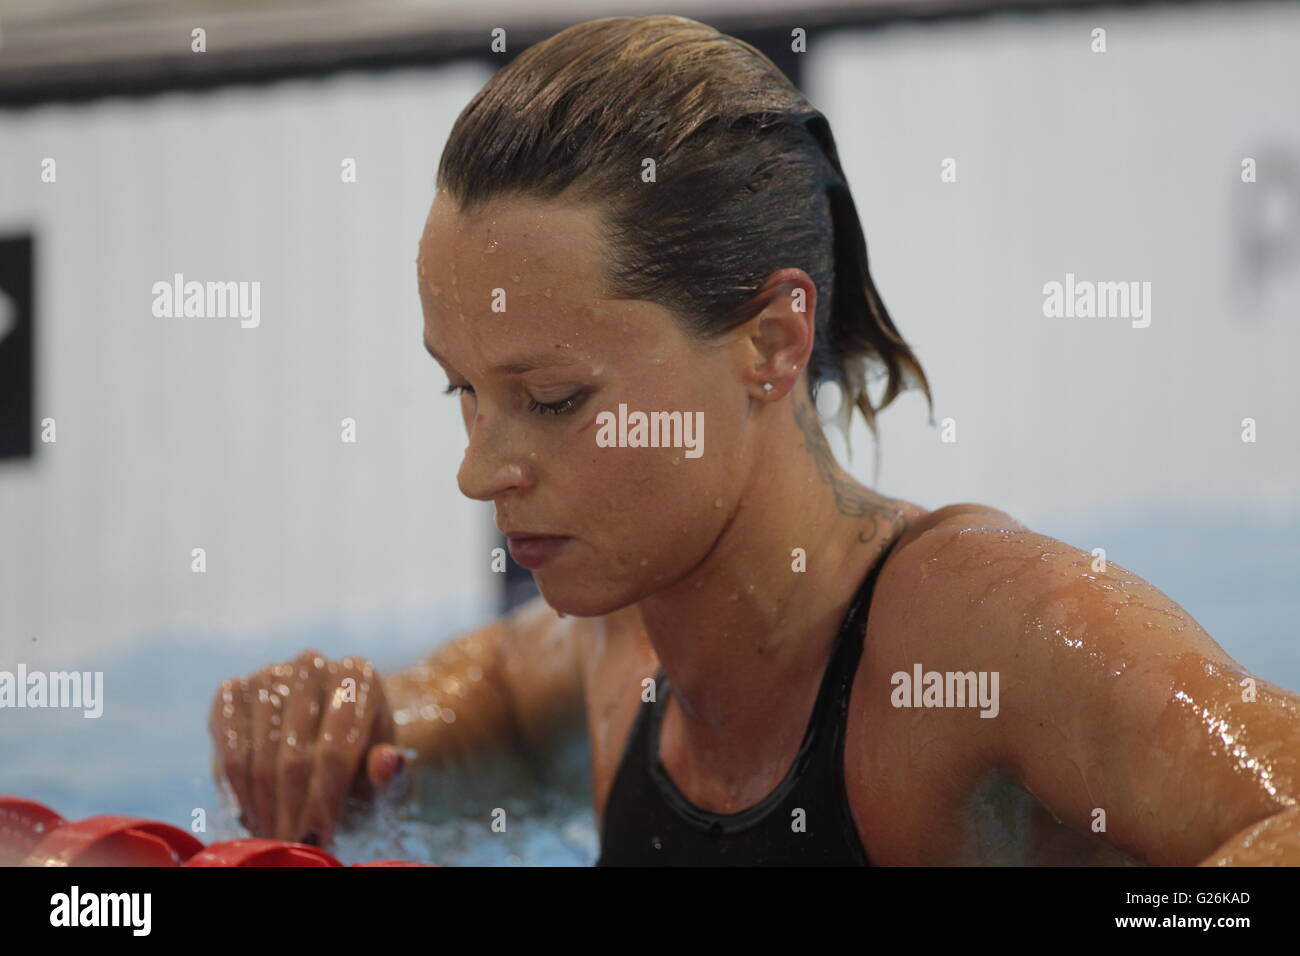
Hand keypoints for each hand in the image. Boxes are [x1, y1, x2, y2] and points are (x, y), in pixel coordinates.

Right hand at [208, 650, 404, 846]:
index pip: (337, 749)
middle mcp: (312, 665)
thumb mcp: (384, 778)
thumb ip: (391, 777)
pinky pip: (225, 744)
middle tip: (289, 846)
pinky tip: (250, 811)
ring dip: (261, 806)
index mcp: (359, 676)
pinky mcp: (234, 691)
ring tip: (272, 836)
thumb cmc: (362, 764)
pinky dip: (234, 786)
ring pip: (256, 755)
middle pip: (293, 756)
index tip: (317, 840)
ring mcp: (269, 674)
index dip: (324, 801)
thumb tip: (388, 762)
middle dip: (290, 812)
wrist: (327, 737)